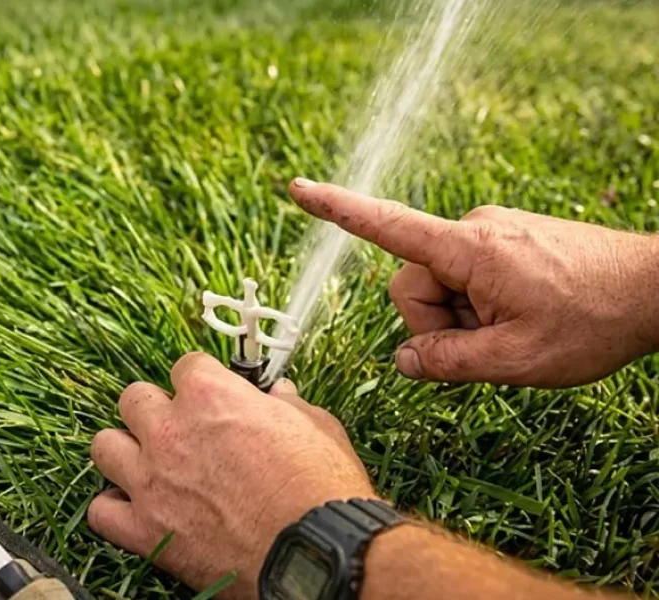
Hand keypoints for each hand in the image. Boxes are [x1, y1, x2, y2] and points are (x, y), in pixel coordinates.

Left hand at [88, 352, 374, 598]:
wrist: (315, 553)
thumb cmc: (322, 490)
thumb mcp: (319, 428)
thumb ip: (289, 406)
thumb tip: (281, 395)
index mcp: (211, 396)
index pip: (185, 367)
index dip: (200, 382)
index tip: (210, 398)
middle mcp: (171, 430)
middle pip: (134, 399)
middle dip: (154, 411)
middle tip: (177, 431)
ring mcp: (151, 480)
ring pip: (105, 446)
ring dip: (125, 452)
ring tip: (147, 465)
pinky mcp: (145, 529)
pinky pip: (100, 511)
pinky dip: (114, 510)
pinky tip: (137, 511)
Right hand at [289, 179, 658, 387]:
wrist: (658, 289)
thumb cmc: (593, 321)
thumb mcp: (515, 360)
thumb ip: (447, 362)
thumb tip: (404, 361)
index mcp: (469, 249)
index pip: (387, 225)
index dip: (337, 209)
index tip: (296, 188)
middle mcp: (474, 230)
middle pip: (412, 283)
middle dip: (436, 322)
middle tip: (489, 343)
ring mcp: (491, 232)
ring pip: (441, 285)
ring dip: (463, 318)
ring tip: (514, 330)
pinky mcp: (505, 239)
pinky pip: (468, 277)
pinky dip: (480, 306)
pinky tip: (521, 317)